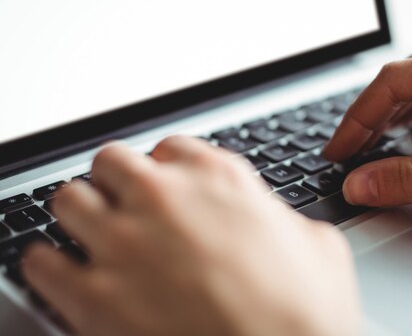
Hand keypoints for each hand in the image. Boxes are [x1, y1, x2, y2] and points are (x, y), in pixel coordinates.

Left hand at [23, 136, 360, 335]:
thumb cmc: (307, 313)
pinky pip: (42, 263)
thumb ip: (282, 219)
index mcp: (221, 179)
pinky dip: (49, 266)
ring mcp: (126, 244)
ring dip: (81, 215)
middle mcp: (167, 199)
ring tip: (92, 237)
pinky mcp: (95, 299)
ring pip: (70, 200)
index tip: (166, 188)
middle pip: (112, 162)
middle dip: (118, 183)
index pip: (170, 148)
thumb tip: (276, 225)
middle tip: (126, 207)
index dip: (167, 170)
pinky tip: (67, 277)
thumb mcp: (319, 244)